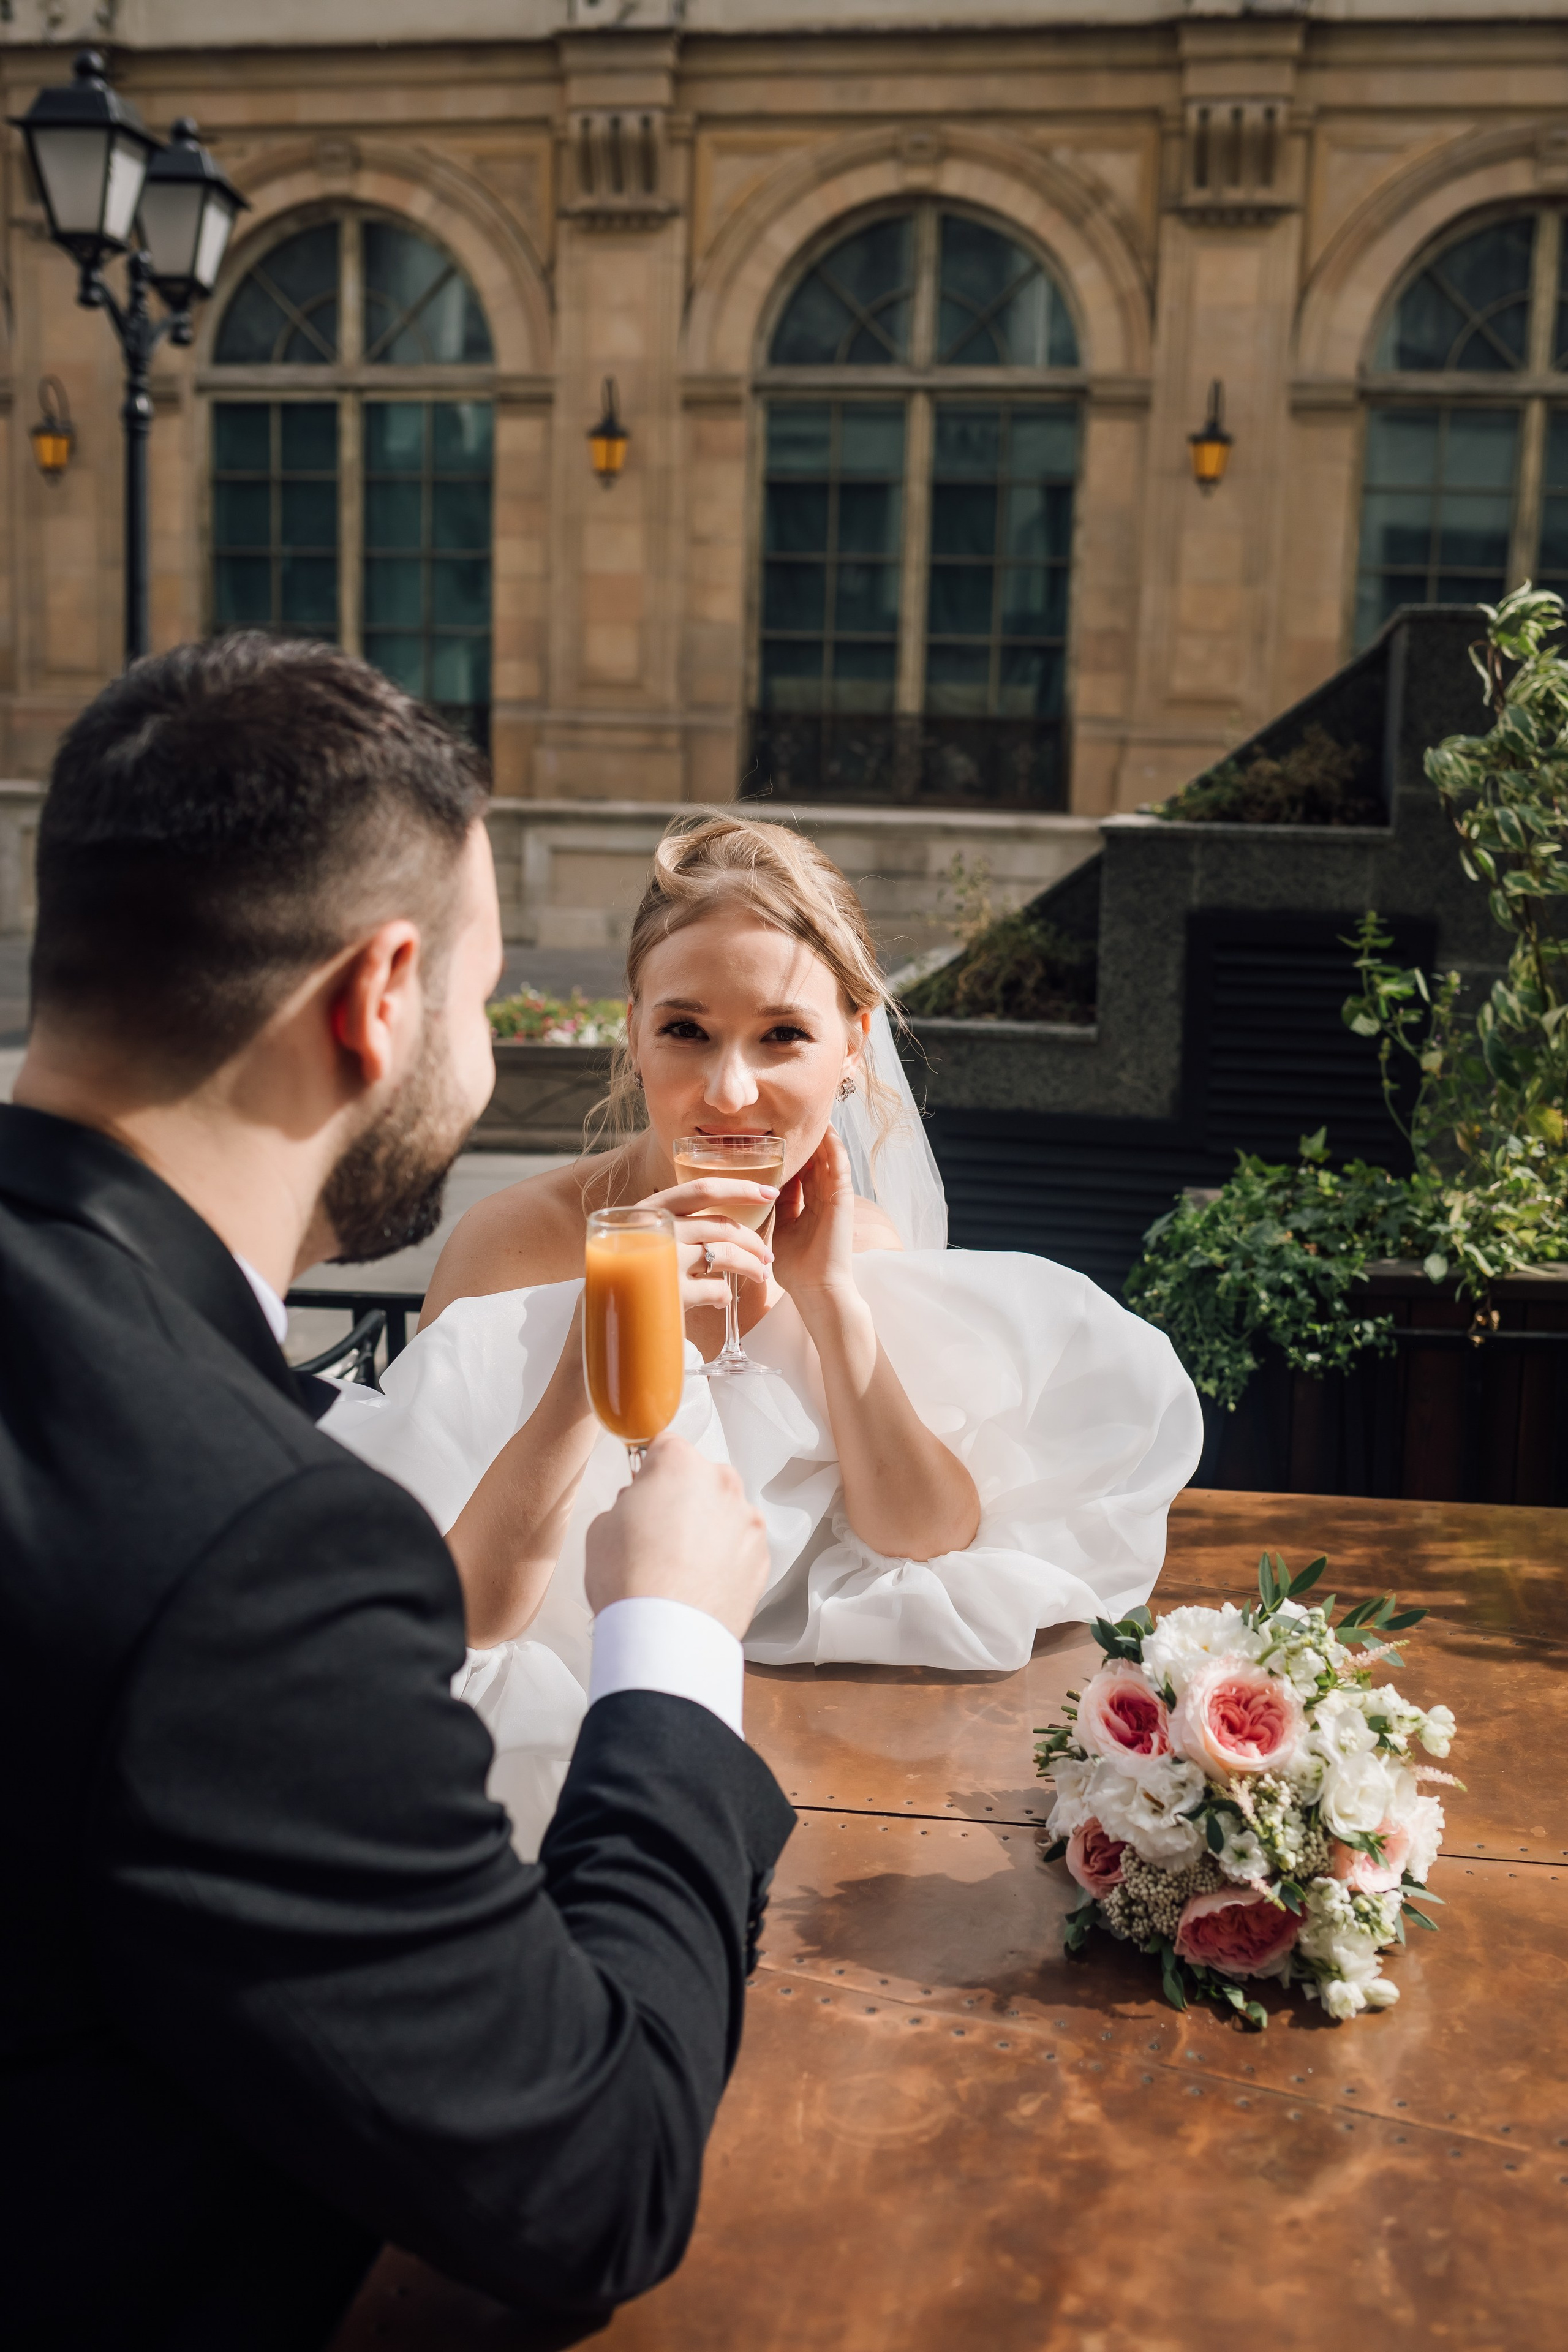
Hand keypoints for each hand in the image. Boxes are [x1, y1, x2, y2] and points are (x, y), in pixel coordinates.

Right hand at [583, 1433, 769, 1639]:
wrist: (666, 1635)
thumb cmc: (630, 1580)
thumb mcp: (601, 1527)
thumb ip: (626, 1503)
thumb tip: (638, 1508)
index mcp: (680, 1465)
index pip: (665, 1446)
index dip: (650, 1469)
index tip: (644, 1487)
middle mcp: (722, 1484)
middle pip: (700, 1479)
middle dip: (681, 1498)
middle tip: (656, 1533)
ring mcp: (747, 1521)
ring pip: (723, 1513)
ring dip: (706, 1528)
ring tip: (678, 1565)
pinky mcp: (761, 1557)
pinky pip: (739, 1547)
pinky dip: (725, 1558)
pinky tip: (698, 1582)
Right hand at [636, 1178, 775, 1317]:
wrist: (594, 1316)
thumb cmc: (623, 1274)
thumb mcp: (641, 1239)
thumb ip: (671, 1227)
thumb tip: (722, 1226)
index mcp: (650, 1210)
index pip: (702, 1189)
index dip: (740, 1188)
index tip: (769, 1193)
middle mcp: (659, 1230)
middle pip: (722, 1226)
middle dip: (753, 1241)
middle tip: (766, 1256)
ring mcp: (665, 1262)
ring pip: (726, 1255)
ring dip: (750, 1266)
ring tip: (759, 1276)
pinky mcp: (672, 1294)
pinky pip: (717, 1289)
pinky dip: (725, 1295)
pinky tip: (722, 1299)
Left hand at [769, 1126, 857, 1311]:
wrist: (816, 1289)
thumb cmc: (796, 1269)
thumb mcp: (778, 1230)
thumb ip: (776, 1208)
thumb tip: (762, 1188)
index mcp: (808, 1208)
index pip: (800, 1174)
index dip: (791, 1155)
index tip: (776, 1135)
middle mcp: (823, 1200)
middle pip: (815, 1162)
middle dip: (805, 1141)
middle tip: (794, 1113)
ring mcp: (835, 1198)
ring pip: (829, 1158)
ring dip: (821, 1137)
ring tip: (812, 1111)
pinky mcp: (843, 1198)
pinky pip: (840, 1165)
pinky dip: (834, 1146)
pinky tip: (827, 1128)